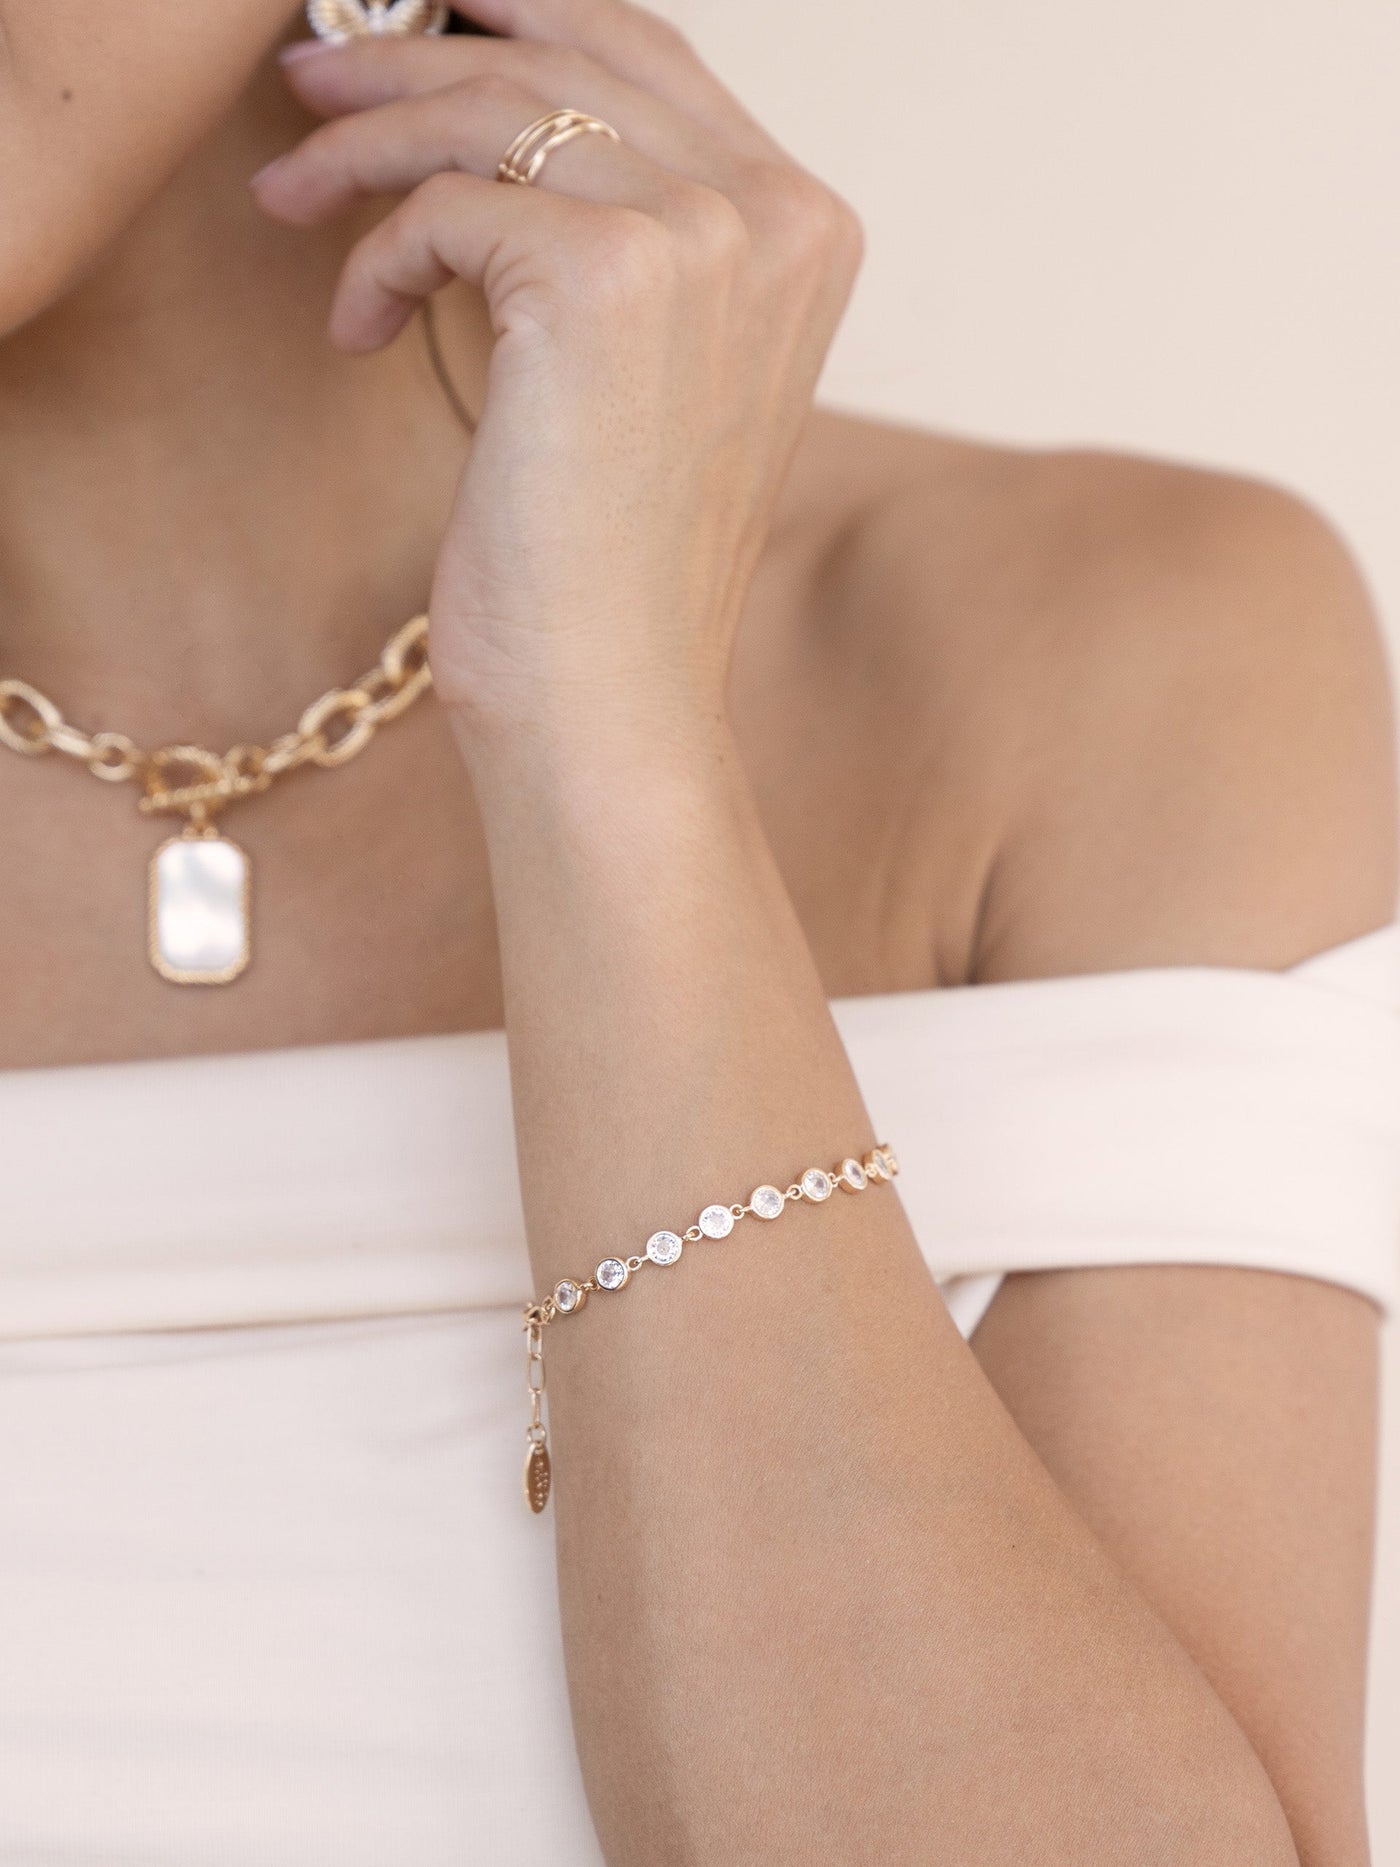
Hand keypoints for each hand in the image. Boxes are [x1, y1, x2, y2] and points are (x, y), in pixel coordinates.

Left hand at [251, 0, 860, 738]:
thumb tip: (499, 120)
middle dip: (413, 57)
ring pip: (490, 112)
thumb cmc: (616, 563)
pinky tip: (355, 329)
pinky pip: (442, 208)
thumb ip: (633, 237)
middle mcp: (774, 215)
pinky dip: (374, 257)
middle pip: (562, 60)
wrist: (614, 693)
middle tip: (309, 86)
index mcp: (806, 229)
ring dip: (365, 142)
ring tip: (291, 193)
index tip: (423, 16)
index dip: (525, 14)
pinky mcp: (603, 277)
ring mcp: (703, 237)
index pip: (650, 53)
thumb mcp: (655, 372)